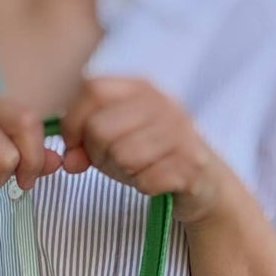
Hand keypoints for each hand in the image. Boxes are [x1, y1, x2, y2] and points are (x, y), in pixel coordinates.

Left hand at [62, 77, 234, 223]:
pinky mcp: (190, 163)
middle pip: (100, 128)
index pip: (92, 88)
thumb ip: (85, 141)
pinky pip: (145, 180)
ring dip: (122, 173)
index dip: (72, 122)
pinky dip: (144, 187)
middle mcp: (161, 103)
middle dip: (97, 155)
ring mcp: (179, 131)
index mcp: (140, 87)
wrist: (206, 184)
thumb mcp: (116, 140)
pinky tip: (155, 183)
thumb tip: (68, 160)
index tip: (75, 146)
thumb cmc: (153, 157)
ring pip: (121, 156)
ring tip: (137, 171)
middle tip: (114, 163)